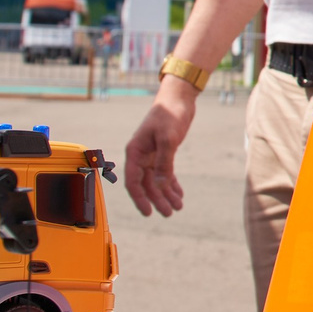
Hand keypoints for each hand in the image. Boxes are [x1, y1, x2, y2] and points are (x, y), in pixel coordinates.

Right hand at [123, 88, 194, 215]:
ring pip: (157, 181)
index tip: (148, 213)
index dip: (140, 198)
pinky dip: (171, 184)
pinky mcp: (163, 152)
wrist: (179, 98)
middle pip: (147, 184)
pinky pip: (165, 173)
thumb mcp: (168, 138)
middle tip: (170, 213)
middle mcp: (140, 155)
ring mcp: (151, 154)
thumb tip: (162, 186)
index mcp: (135, 152)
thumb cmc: (170, 114)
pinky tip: (179, 194)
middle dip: (157, 199)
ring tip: (178, 206)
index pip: (133, 181)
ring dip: (166, 194)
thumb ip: (164, 162)